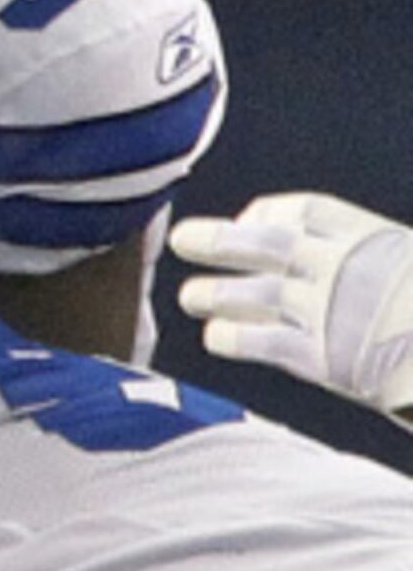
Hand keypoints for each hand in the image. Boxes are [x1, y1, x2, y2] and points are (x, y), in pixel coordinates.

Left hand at [169, 191, 412, 427]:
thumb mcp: (406, 265)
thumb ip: (374, 260)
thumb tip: (322, 259)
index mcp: (368, 238)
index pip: (301, 212)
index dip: (266, 215)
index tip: (248, 221)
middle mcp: (341, 268)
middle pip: (264, 245)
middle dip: (219, 240)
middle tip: (180, 239)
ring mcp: (329, 311)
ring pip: (253, 295)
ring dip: (215, 294)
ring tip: (189, 296)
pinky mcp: (325, 359)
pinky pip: (263, 342)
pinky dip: (233, 338)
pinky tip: (216, 338)